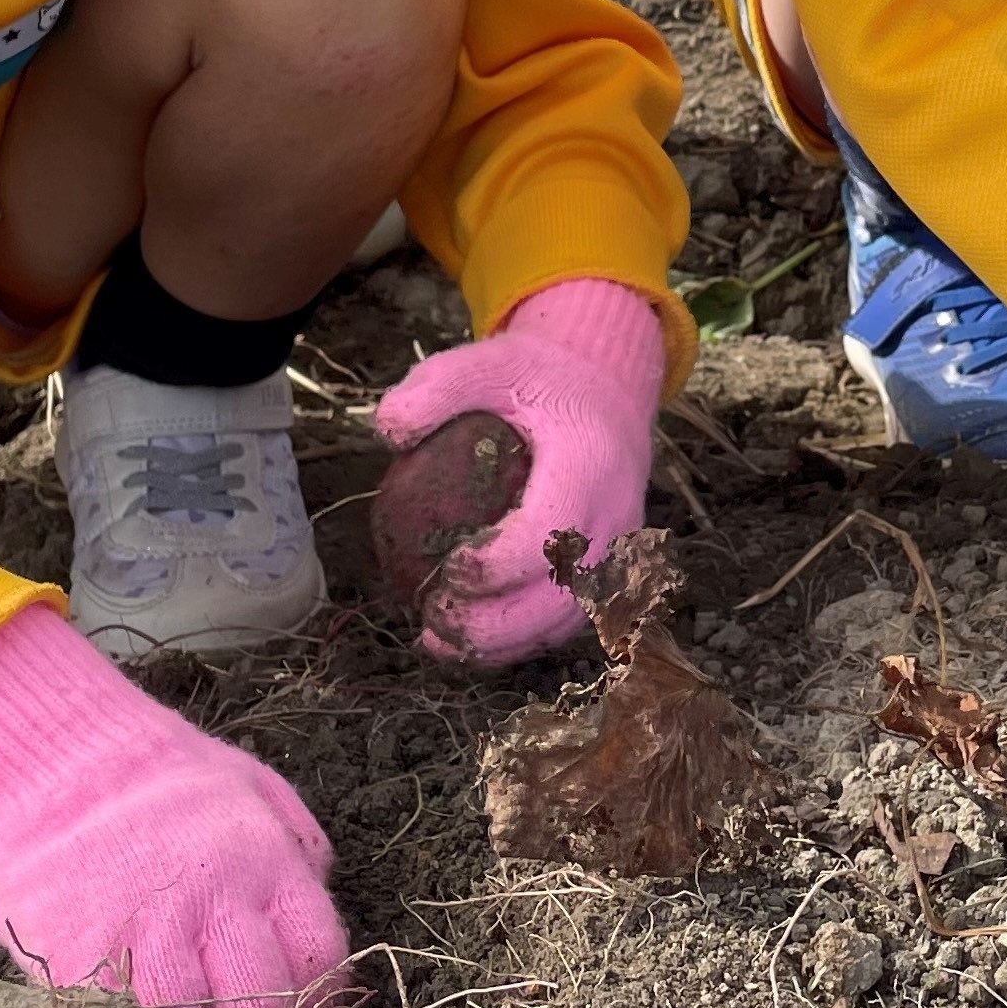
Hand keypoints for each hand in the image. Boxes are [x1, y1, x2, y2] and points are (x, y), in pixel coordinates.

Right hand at [0, 606, 346, 1007]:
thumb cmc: (161, 776)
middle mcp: (210, 903)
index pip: (317, 959)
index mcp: (264, 862)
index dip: (315, 1003)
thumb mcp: (252, 788)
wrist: (51, 760)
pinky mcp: (77, 960)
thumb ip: (296, 850)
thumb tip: (317, 914)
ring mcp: (142, 934)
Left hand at [372, 278, 667, 666]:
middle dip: (497, 624)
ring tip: (436, 643)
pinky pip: (569, 620)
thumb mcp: (490, 362)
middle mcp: (616, 514)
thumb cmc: (538, 380)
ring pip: (569, 620)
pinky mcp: (609, 570)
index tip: (446, 567)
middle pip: (564, 594)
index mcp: (591, 463)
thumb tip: (387, 430)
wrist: (605, 390)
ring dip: (506, 645)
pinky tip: (465, 643)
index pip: (550, 532)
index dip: (498, 565)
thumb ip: (438, 385)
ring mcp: (618, 549)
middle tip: (433, 619)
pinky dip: (520, 641)